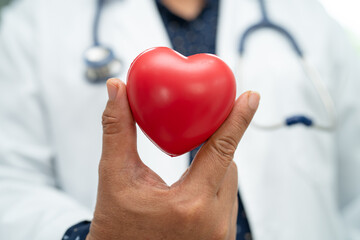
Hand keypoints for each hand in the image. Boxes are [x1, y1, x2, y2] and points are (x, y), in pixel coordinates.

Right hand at [87, 78, 258, 239]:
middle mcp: (214, 223)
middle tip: (202, 128)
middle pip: (228, 166)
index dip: (238, 119)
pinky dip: (214, 188)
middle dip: (216, 145)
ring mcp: (220, 236)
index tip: (252, 96)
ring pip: (230, 186)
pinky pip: (226, 204)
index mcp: (190, 204)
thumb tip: (117, 90)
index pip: (222, 149)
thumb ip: (117, 131)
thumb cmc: (116, 231)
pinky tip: (194, 186)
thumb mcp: (113, 179)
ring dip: (215, 167)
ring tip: (193, 159)